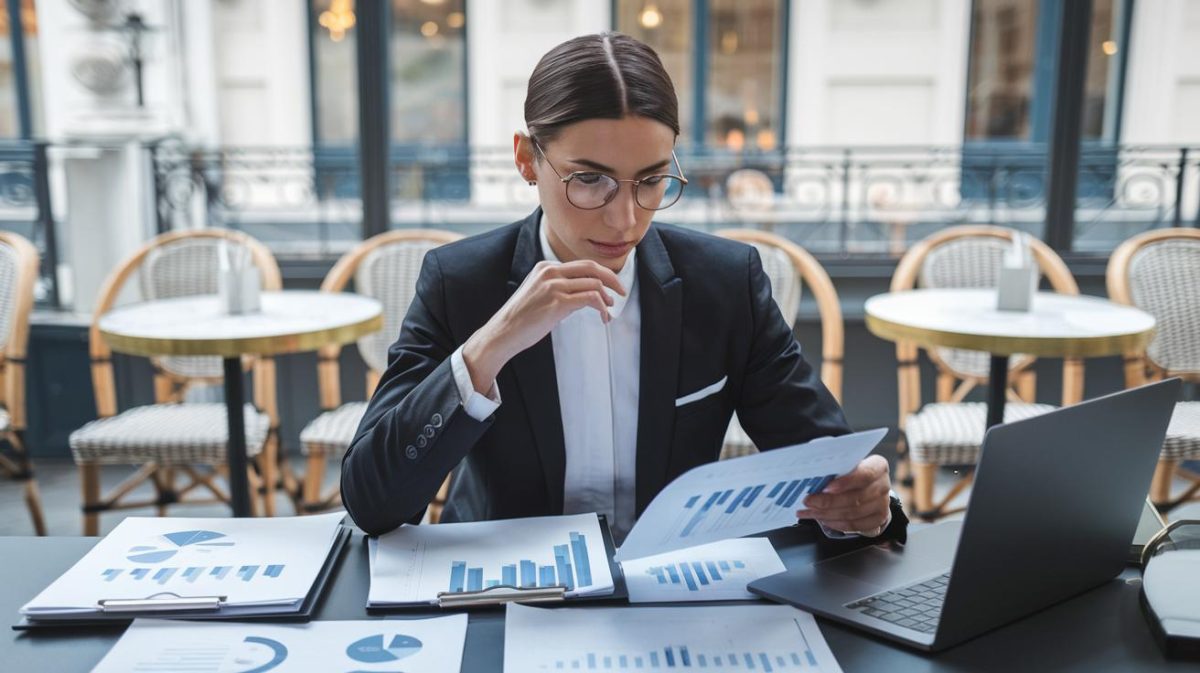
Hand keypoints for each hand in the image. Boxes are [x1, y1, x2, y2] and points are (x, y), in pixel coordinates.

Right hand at [462, 260, 625, 393]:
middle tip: (622, 291)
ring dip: (607, 298)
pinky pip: (591, 298)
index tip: (609, 288)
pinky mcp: (558, 302)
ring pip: (594, 283)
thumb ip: (558, 288)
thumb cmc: (520, 319)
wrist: (503, 333)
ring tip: (609, 311)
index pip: (582, 265)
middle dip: (612, 278)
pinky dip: (602, 307)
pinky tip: (603, 317)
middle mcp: (550, 272)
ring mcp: (554, 286)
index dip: (600, 276)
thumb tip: (585, 296)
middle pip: (592, 267)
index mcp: (546, 267)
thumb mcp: (538, 294)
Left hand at [795, 455, 891, 536]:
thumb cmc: (853, 472)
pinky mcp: (878, 520)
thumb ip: (836, 469)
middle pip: (855, 498)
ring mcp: (882, 505)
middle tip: (808, 501)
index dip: (845, 483)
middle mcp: (883, 485)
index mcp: (878, 466)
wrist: (870, 487)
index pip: (864, 474)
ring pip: (852, 514)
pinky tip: (822, 519)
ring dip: (827, 514)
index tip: (826, 488)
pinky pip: (854, 525)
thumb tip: (812, 476)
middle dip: (828, 502)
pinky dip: (835, 523)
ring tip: (809, 511)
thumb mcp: (847, 464)